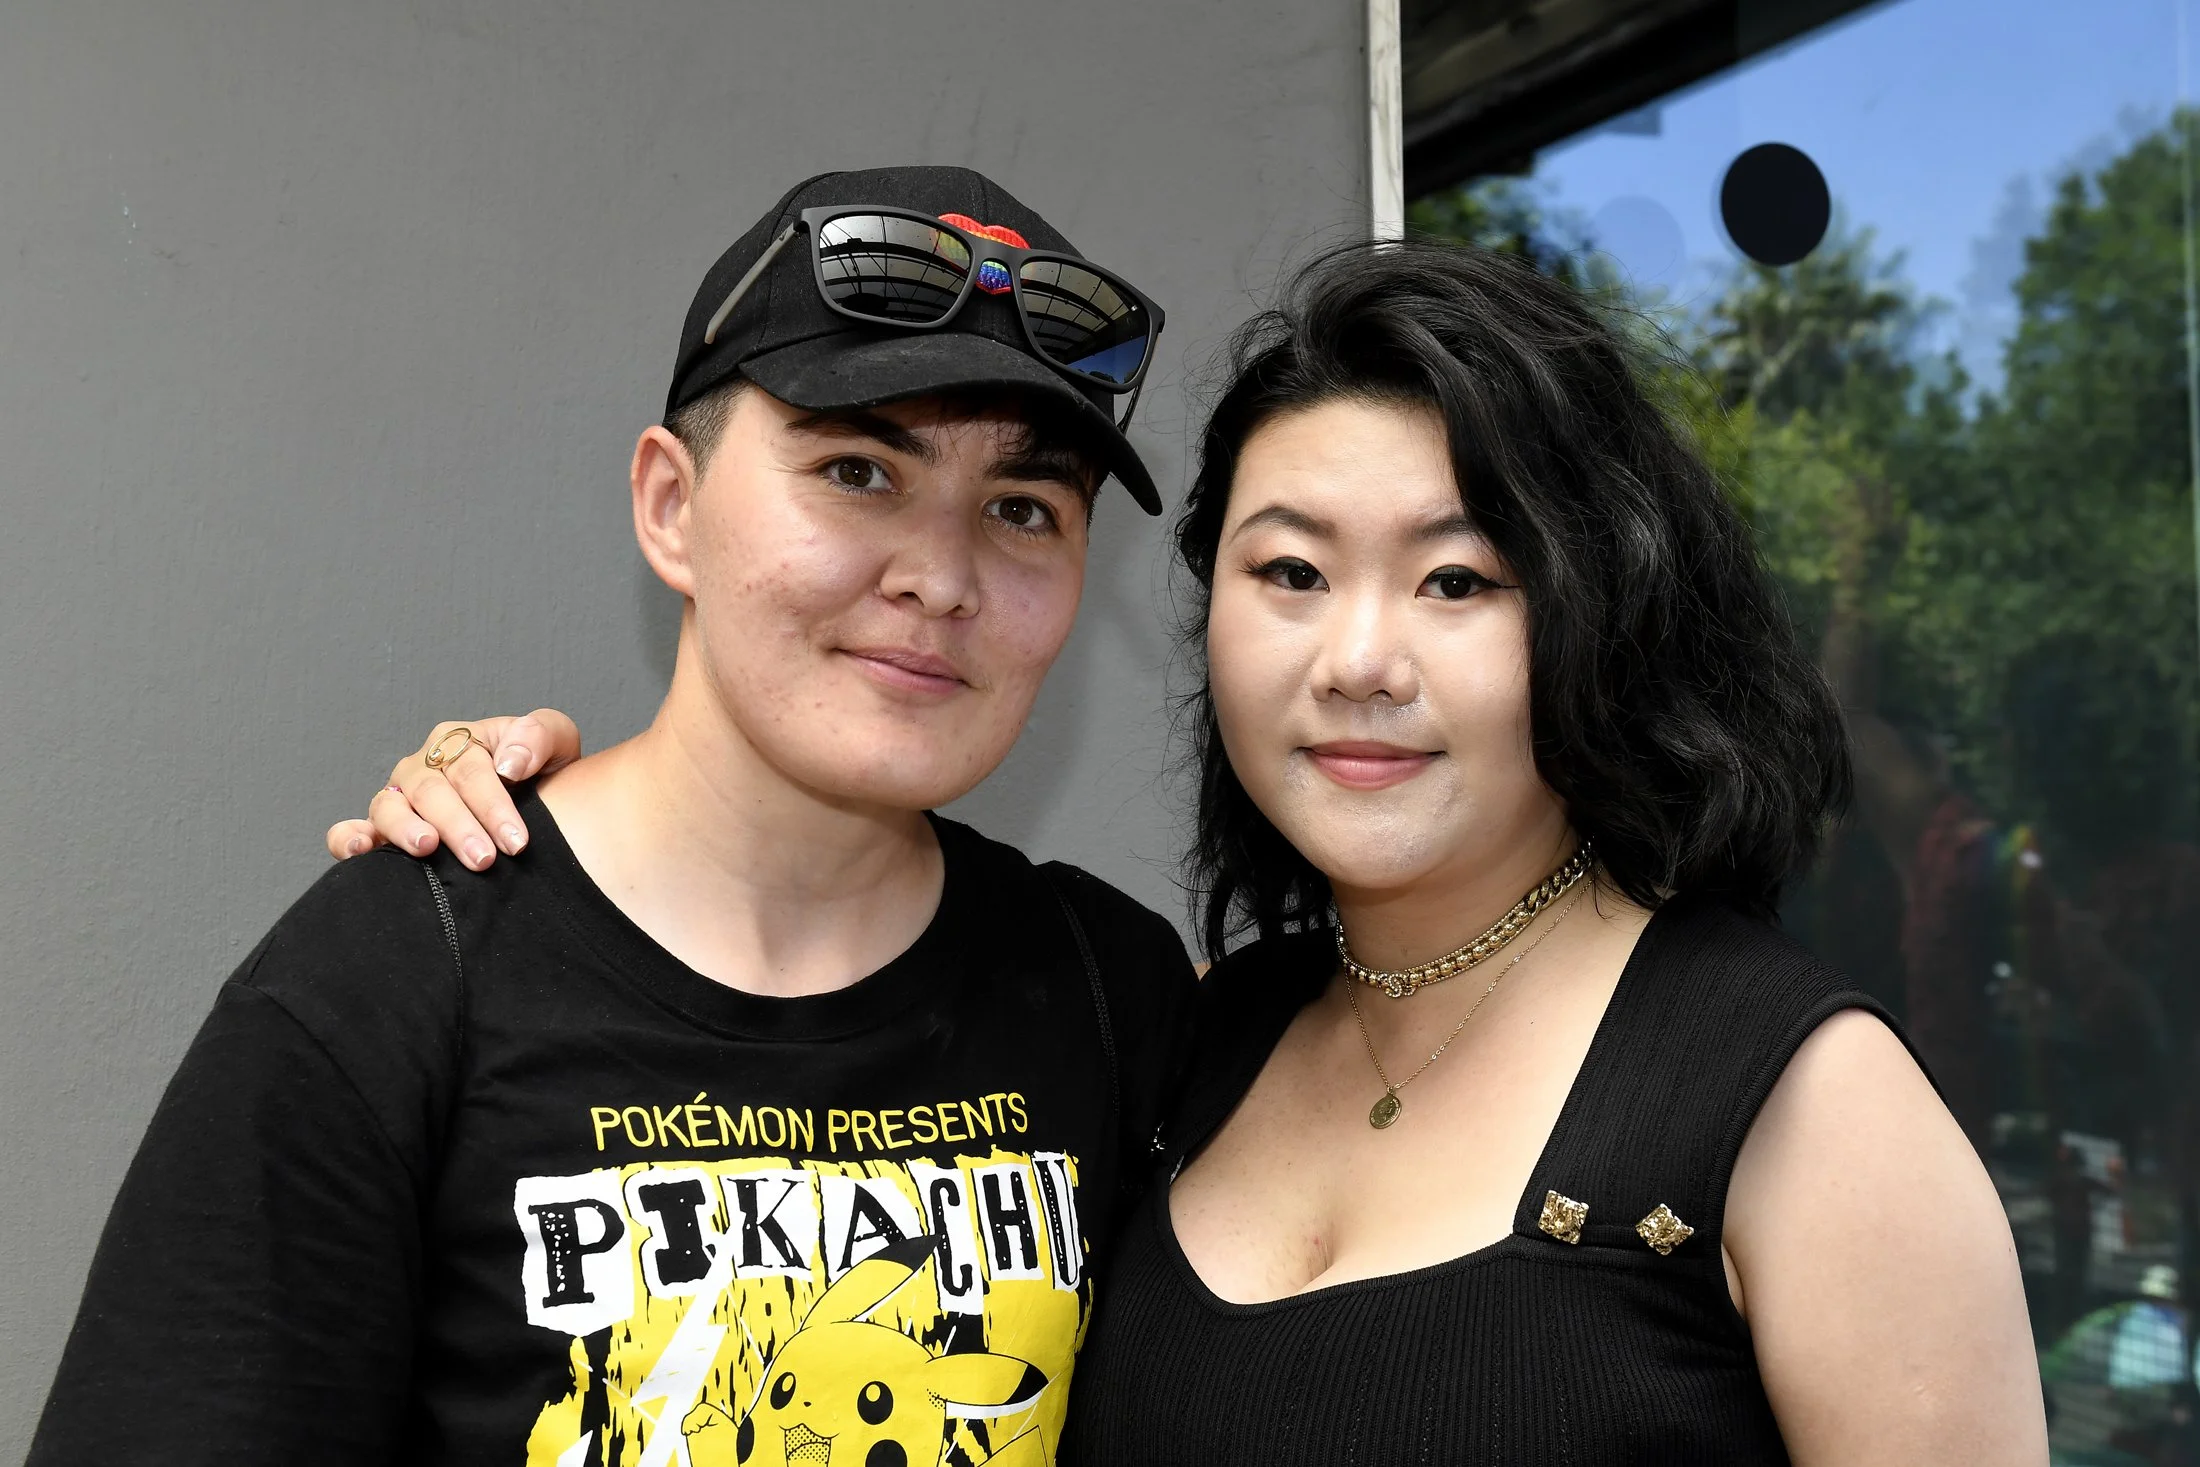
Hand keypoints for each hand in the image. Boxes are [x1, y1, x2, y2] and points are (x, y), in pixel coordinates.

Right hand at [325, 710, 582, 869]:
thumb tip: (510, 764)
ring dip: (406, 830)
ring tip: (428, 849)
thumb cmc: (540, 772)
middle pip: (432, 792)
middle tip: (484, 860)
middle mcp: (422, 767)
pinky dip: (348, 839)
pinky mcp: (380, 829)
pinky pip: (350, 830)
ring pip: (388, 807)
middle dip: (459, 827)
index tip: (516, 840)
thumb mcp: (556, 746)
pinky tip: (360, 850)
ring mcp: (398, 797)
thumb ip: (539, 737)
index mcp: (459, 741)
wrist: (535, 801)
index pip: (471, 770)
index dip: (493, 806)